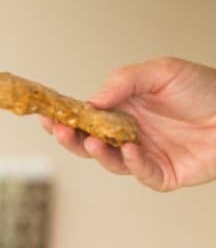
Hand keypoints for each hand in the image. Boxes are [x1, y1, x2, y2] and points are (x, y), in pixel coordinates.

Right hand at [41, 57, 215, 190]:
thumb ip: (125, 81)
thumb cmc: (203, 90)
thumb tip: (94, 100)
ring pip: (111, 161)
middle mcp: (129, 135)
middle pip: (90, 144)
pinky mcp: (160, 175)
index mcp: (124, 111)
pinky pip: (141, 172)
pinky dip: (133, 162)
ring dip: (99, 152)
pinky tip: (130, 149)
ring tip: (93, 140)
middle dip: (72, 139)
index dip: (66, 118)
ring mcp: (143, 157)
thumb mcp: (161, 72)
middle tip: (59, 130)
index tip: (47, 114)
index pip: (87, 117)